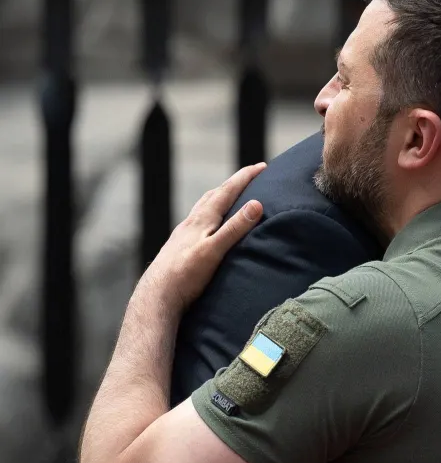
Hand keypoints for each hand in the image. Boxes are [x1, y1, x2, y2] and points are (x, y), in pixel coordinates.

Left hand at [139, 163, 265, 314]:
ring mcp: (183, 234)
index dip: (245, 177)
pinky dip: (209, 214)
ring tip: (230, 195)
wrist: (157, 296)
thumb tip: (256, 204)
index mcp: (201, 220)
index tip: (262, 166)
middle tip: (249, 176)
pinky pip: (198, 222)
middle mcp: (191, 223)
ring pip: (203, 208)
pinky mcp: (180, 247)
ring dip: (219, 197)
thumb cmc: (186, 275)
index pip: (227, 192)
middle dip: (233, 184)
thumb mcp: (214, 250)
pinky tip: (209, 225)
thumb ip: (235, 228)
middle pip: (213, 195)